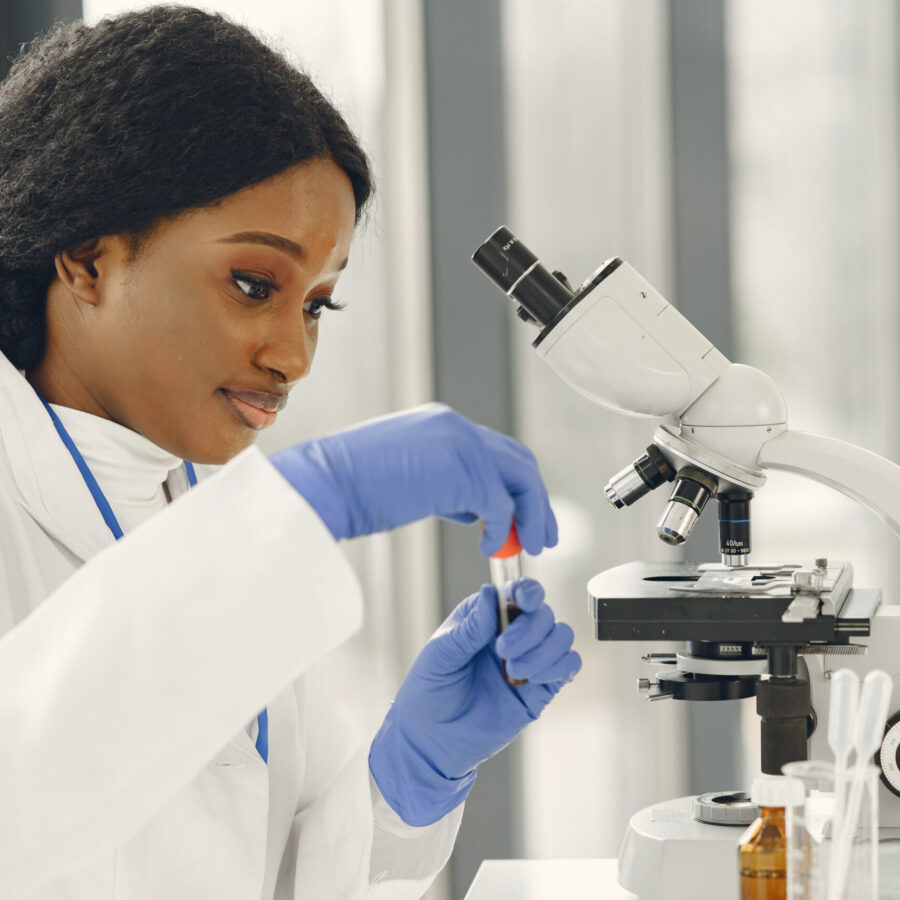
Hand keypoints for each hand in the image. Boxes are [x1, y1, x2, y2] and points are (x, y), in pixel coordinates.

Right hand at [268, 403, 556, 555]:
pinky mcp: (459, 471)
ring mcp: (459, 444)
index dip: (517, 486)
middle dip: (536, 500)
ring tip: (532, 546)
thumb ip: (445, 485)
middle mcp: (456, 426)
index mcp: (442, 425)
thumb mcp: (409, 479)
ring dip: (531, 515)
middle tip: (543, 535)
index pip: (497, 452)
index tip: (525, 518)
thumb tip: (474, 508)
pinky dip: (503, 529)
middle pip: (518, 461)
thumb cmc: (353, 489)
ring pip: (520, 478)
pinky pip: (499, 504)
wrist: (324, 485)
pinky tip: (491, 547)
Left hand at [368, 579, 580, 825]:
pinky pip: (568, 666)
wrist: (431, 740)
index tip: (525, 601)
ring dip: (544, 650)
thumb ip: (470, 627)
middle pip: (543, 614)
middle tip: (503, 651)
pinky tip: (534, 679)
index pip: (517, 592)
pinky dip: (560, 666)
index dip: (528, 591)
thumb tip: (490, 593)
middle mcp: (512, 633)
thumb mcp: (442, 654)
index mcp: (486, 617)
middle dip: (529, 629)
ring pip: (561, 636)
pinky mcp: (540, 690)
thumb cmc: (429, 690)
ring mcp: (529, 660)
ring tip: (515, 671)